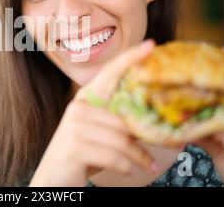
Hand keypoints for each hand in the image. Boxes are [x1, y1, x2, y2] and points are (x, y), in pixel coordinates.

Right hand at [29, 40, 158, 186]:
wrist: (54, 177)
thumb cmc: (83, 152)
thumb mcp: (101, 133)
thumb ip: (119, 121)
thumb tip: (153, 117)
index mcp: (86, 99)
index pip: (110, 73)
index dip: (130, 57)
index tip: (151, 45)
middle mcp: (78, 108)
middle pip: (124, 116)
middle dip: (147, 134)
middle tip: (169, 143)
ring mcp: (74, 127)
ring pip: (121, 139)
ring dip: (139, 156)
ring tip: (148, 164)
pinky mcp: (74, 146)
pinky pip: (113, 155)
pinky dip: (127, 166)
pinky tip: (130, 171)